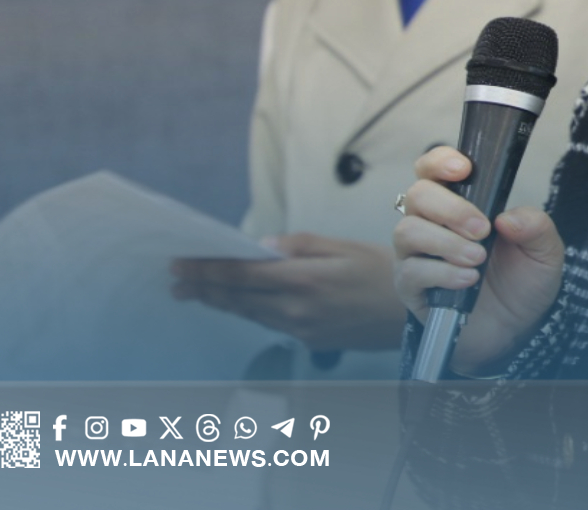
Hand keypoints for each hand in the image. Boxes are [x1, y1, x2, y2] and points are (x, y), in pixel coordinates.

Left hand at [170, 234, 406, 351]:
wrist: (412, 315)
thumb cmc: (383, 273)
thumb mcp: (343, 247)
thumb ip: (298, 245)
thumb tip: (260, 248)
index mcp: (304, 280)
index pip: (240, 276)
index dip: (206, 270)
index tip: (180, 263)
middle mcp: (297, 309)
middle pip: (236, 299)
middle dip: (202, 288)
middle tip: (175, 279)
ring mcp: (301, 330)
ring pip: (249, 314)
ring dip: (220, 302)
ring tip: (194, 292)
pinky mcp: (309, 342)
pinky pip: (269, 324)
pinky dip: (248, 311)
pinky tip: (237, 303)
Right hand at [394, 145, 564, 373]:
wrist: (516, 330)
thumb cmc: (523, 282)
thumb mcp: (545, 251)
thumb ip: (536, 226)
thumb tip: (509, 217)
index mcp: (459, 204)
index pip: (432, 169)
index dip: (440, 161)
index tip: (463, 169)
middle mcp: (431, 224)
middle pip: (418, 195)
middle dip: (450, 207)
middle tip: (482, 228)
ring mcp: (416, 256)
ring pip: (407, 232)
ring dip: (445, 242)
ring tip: (477, 258)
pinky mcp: (411, 289)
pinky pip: (411, 272)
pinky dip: (441, 273)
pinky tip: (467, 281)